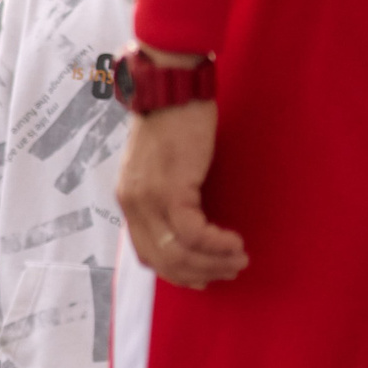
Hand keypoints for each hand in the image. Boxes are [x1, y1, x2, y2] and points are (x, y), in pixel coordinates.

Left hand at [117, 100, 247, 288]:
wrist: (171, 89)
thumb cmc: (174, 123)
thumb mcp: (162, 167)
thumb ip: (166, 196)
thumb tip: (188, 223)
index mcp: (129, 202)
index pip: (146, 254)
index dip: (176, 273)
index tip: (203, 278)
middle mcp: (133, 205)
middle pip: (162, 260)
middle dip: (199, 274)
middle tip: (229, 271)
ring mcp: (148, 199)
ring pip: (178, 252)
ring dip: (212, 262)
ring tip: (238, 260)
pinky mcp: (170, 189)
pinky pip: (193, 233)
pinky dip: (216, 244)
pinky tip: (234, 242)